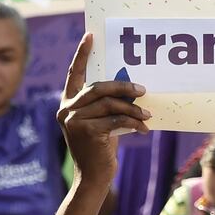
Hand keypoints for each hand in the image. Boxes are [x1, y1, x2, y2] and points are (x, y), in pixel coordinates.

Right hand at [58, 33, 150, 191]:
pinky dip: (133, 123)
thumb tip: (131, 87)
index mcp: (68, 104)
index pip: (74, 74)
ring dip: (133, 109)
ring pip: (110, 104)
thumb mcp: (100, 122)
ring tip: (147, 114)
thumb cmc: (100, 148)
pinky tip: (143, 129)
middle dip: (124, 87)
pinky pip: (116, 120)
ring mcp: (74, 120)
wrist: (93, 178)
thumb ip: (106, 104)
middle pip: (99, 87)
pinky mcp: (86, 131)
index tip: (90, 36)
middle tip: (143, 90)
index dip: (82, 54)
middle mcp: (66, 110)